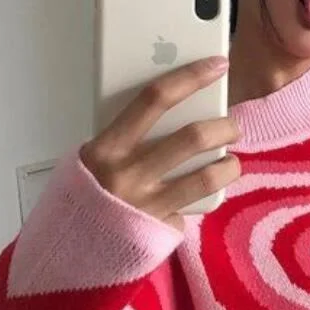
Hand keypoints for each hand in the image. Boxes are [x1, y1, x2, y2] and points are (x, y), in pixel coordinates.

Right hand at [81, 56, 240, 231]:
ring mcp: (148, 202)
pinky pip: (200, 202)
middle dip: (223, 126)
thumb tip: (178, 108)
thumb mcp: (99, 156)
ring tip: (231, 161)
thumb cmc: (93, 190)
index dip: (190, 77)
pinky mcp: (163, 225)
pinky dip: (210, 193)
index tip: (217, 64)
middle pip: (191, 137)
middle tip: (233, 125)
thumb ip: (132, 135)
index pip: (154, 99)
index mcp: (108, 146)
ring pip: (207, 175)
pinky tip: (211, 188)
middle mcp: (128, 173)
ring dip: (229, 164)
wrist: (76, 244)